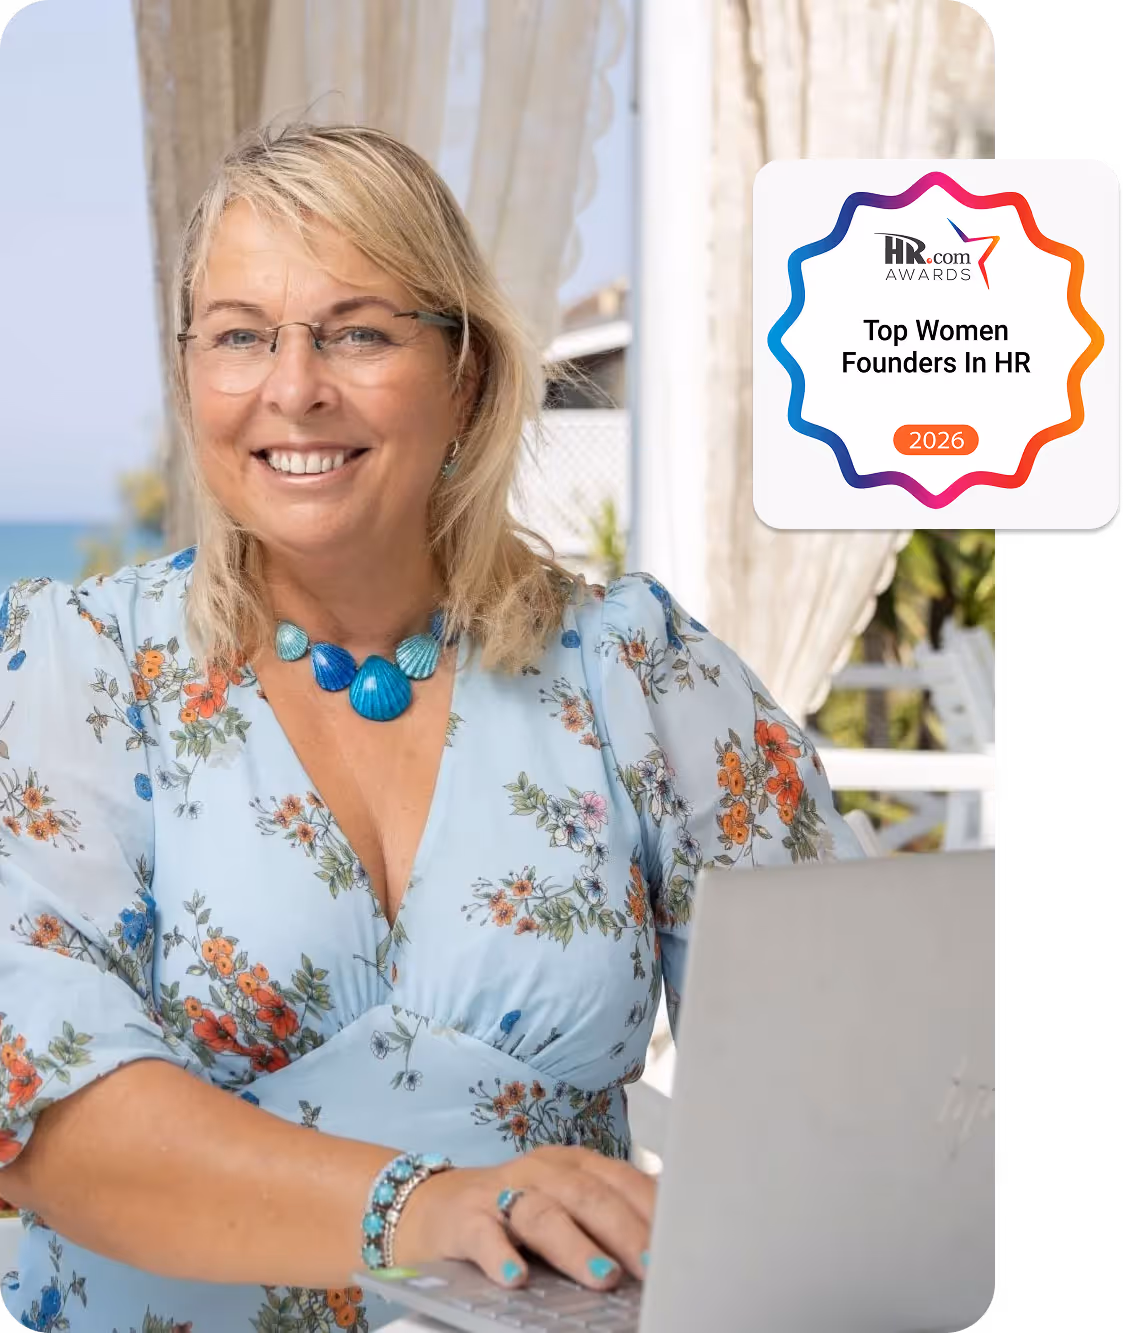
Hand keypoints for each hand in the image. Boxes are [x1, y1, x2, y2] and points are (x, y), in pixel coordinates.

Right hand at [393, 1145, 655, 1290]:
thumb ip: (605, 1222)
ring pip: (544, 1213)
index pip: (623, 1181)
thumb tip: (663, 1256)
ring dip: (576, 1246)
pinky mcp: (465, 1219)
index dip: (654, 1210)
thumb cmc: (514, 1213)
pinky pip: (485, 1235)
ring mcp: (502, 1192)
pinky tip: (516, 1278)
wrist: (432, 1206)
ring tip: (604, 1277)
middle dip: (627, 1231)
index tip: (685, 1242)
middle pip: (590, 1196)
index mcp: (574, 1165)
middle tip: (655, 1267)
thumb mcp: (564, 1208)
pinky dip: (501, 1255)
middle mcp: (542, 1171)